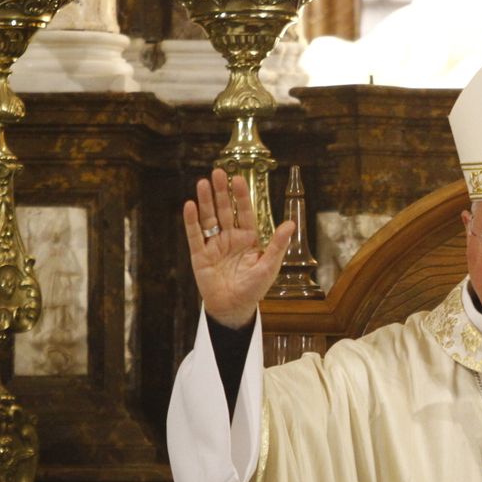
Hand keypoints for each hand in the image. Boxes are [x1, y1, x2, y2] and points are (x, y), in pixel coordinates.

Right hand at [183, 168, 292, 329]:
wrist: (234, 308)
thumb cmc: (253, 289)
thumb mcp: (269, 266)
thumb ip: (277, 244)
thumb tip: (291, 223)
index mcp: (248, 239)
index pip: (244, 212)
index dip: (241, 196)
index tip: (238, 179)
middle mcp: (230, 238)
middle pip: (224, 211)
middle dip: (221, 192)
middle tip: (218, 172)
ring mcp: (214, 246)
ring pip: (209, 219)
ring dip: (206, 201)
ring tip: (203, 183)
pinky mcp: (200, 256)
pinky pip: (195, 236)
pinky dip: (192, 221)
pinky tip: (190, 205)